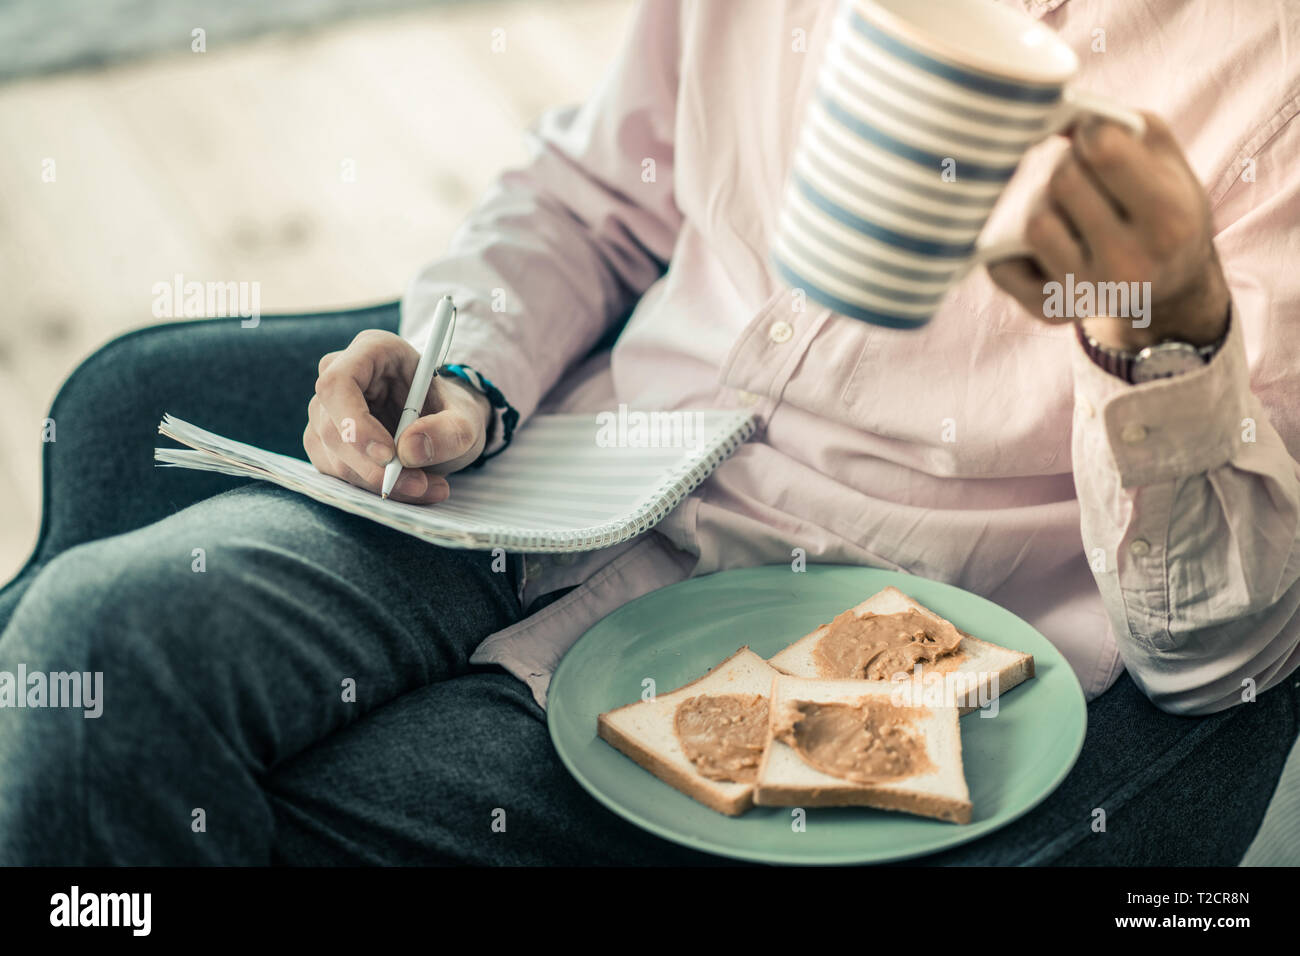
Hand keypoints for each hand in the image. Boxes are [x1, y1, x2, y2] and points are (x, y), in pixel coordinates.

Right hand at [304, 330, 491, 502]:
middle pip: (332, 428)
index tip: (388, 455)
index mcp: (372, 351)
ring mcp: (326, 411)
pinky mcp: (325, 443)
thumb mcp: (466, 421)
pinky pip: (338, 475)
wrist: (444, 426)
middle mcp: (340, 376)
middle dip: (374, 467)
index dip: (354, 421)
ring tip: (428, 487)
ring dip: (379, 483)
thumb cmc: (451, 413)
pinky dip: (374, 490)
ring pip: (334, 458)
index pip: (338, 382)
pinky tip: (410, 489)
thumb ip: (448, 432)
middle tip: (420, 484)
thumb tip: (409, 450)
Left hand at [988, 111, 1229, 350]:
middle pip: (1063, 182)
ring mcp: (1087, 293)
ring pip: (1033, 223)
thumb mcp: (1166, 160)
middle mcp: (1131, 264)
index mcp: (1169, 219)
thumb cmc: (1163, 206)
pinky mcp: (1051, 311)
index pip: (1102, 151)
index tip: (1095, 141)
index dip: (1091, 134)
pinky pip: (1002, 265)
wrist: (1170, 289)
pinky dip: (1012, 249)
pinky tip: (1047, 245)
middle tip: (1087, 178)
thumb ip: (1119, 123)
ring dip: (1044, 207)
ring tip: (1071, 213)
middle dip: (1069, 167)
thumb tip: (1050, 111)